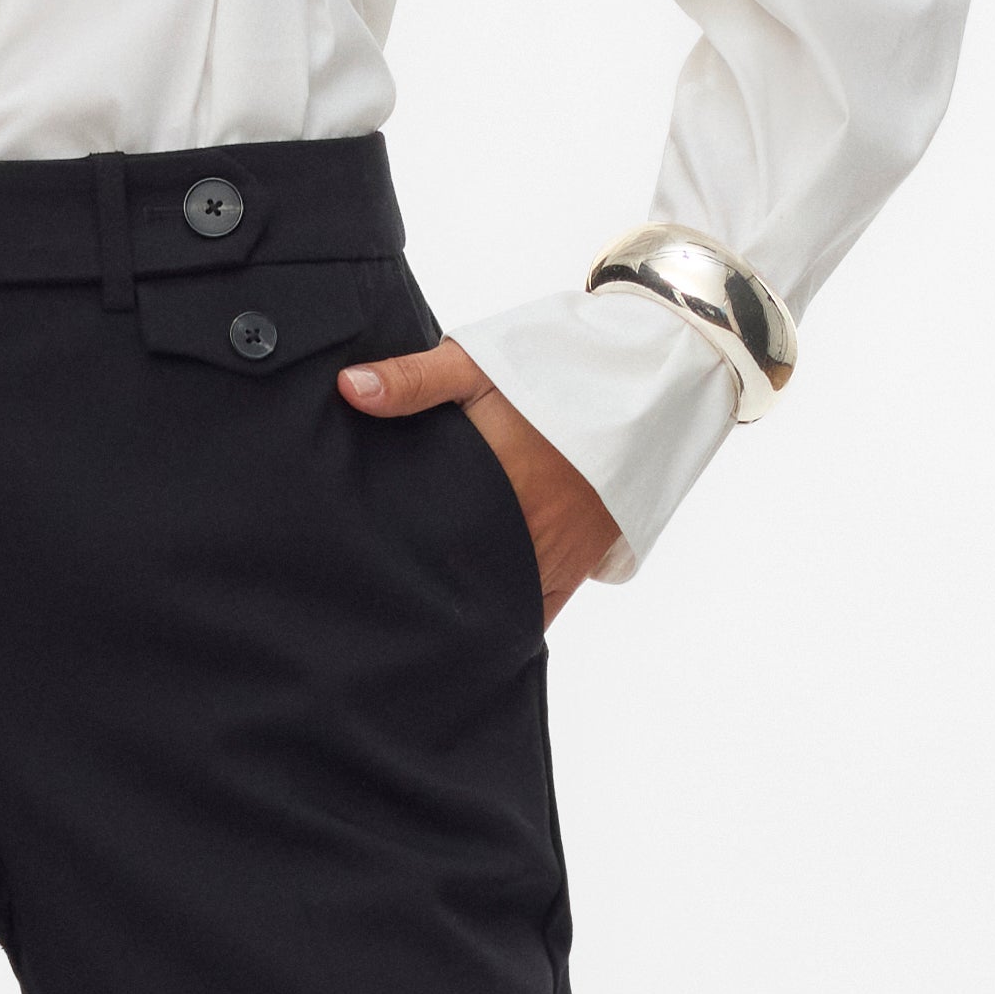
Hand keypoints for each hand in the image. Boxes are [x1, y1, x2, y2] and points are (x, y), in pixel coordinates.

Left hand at [331, 342, 612, 621]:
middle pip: (465, 581)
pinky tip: (482, 631)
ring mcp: (557, 552)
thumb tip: (348, 389)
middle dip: (429, 591)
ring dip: (470, 608)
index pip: (432, 543)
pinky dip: (513, 619)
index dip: (401, 564)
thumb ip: (414, 379)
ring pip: (502, 603)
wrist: (645, 382)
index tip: (369, 575)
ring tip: (427, 621)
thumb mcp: (479, 362)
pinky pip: (543, 610)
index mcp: (493, 482)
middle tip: (386, 603)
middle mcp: (526, 528)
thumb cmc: (556, 369)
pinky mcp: (583, 561)